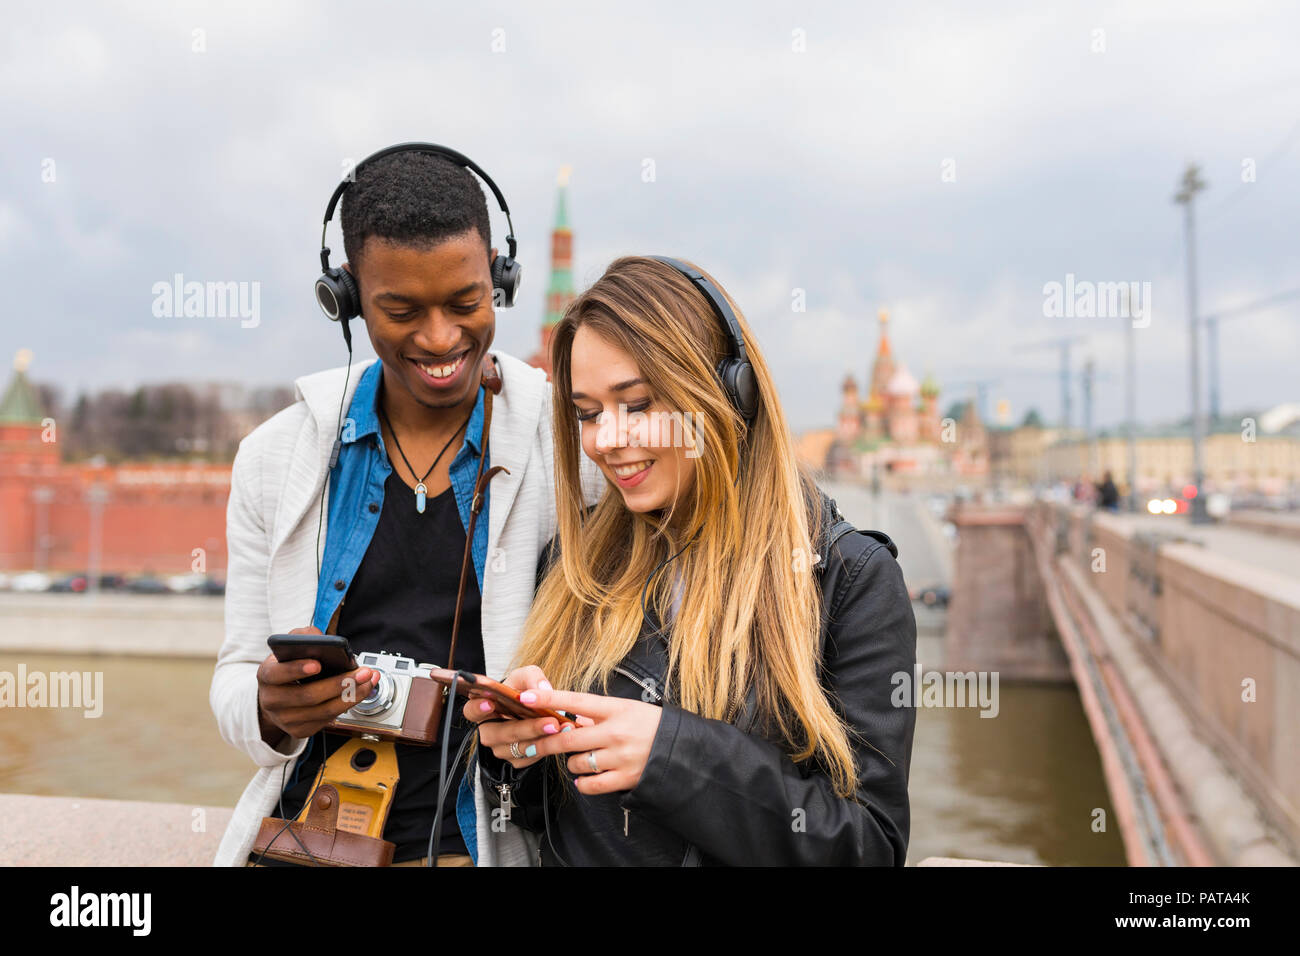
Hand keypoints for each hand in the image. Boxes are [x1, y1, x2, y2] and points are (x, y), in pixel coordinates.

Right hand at [256, 626, 376, 745]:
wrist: (278, 695)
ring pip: (322, 711)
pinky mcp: (299, 730)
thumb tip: (318, 636)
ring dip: (351, 696)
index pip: (277, 673)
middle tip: (362, 672)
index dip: (296, 669)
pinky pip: (327, 720)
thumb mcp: (290, 647)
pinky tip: (360, 692)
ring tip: (368, 681)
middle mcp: (272, 700)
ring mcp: (285, 718)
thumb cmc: (288, 667)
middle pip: (308, 696)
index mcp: (267, 675)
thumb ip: (303, 636)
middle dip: (339, 683)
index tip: (317, 664)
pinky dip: (347, 705)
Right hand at [464, 666, 578, 769]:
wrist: (534, 713)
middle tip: (549, 721)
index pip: (471, 710)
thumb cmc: (522, 693)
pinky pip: (527, 758)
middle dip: (526, 728)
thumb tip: (541, 689)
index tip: (490, 703)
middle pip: (499, 734)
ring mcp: (500, 748)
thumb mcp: (525, 677)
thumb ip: (532, 677)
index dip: (478, 708)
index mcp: (484, 708)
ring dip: (539, 739)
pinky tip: (558, 739)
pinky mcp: (515, 760)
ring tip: (558, 728)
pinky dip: (544, 749)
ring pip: (516, 748)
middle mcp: (489, 730)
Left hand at [522, 688, 662, 794]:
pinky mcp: (624, 779)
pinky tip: (586, 777)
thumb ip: (598, 714)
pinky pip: (590, 785)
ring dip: (573, 762)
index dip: (548, 700)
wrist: (682, 749)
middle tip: (532, 743)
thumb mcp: (628, 709)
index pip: (575, 702)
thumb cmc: (653, 725)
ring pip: (577, 763)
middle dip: (546, 742)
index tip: (525, 697)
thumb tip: (571, 718)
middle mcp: (616, 733)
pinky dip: (584, 783)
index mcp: (617, 709)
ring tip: (583, 759)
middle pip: (568, 738)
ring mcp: (620, 757)